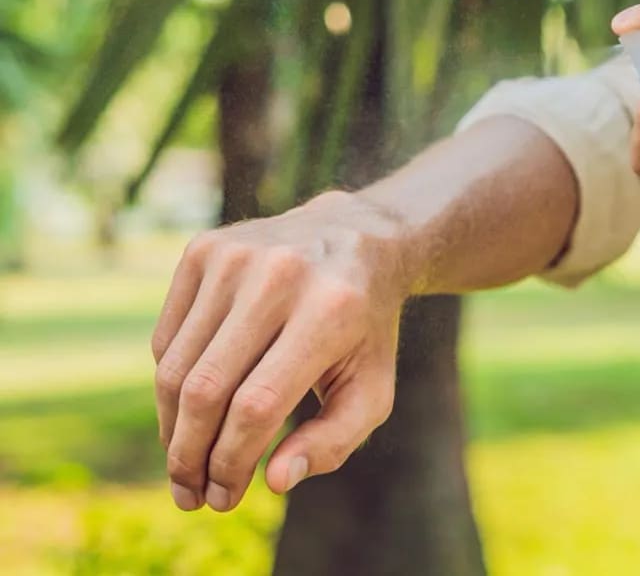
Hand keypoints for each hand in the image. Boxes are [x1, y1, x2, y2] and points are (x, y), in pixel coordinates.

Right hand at [152, 191, 408, 511]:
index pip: (258, 405)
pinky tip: (191, 411)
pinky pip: (168, 338)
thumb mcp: (373, 388)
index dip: (232, 462)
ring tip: (184, 465)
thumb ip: (334, 441)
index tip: (223, 499)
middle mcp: (279, 276)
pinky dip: (172, 385)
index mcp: (329, 311)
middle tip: (191, 496)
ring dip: (172, 429)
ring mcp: (235, 257)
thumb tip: (275, 481)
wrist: (354, 238)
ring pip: (176, 367)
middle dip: (190, 456)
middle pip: (207, 389)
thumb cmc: (364, 330)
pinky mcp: (204, 249)